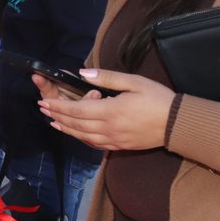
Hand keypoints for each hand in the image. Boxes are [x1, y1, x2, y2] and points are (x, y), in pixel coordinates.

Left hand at [35, 69, 174, 150]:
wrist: (177, 123)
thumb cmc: (157, 99)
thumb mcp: (133, 82)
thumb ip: (106, 78)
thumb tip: (82, 74)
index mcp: (111, 111)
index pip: (77, 110)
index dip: (58, 107)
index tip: (44, 102)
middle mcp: (109, 128)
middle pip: (76, 124)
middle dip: (57, 116)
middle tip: (42, 110)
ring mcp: (114, 140)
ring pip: (82, 136)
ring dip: (66, 129)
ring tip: (53, 122)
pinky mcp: (119, 146)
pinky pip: (94, 144)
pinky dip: (81, 139)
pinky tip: (76, 134)